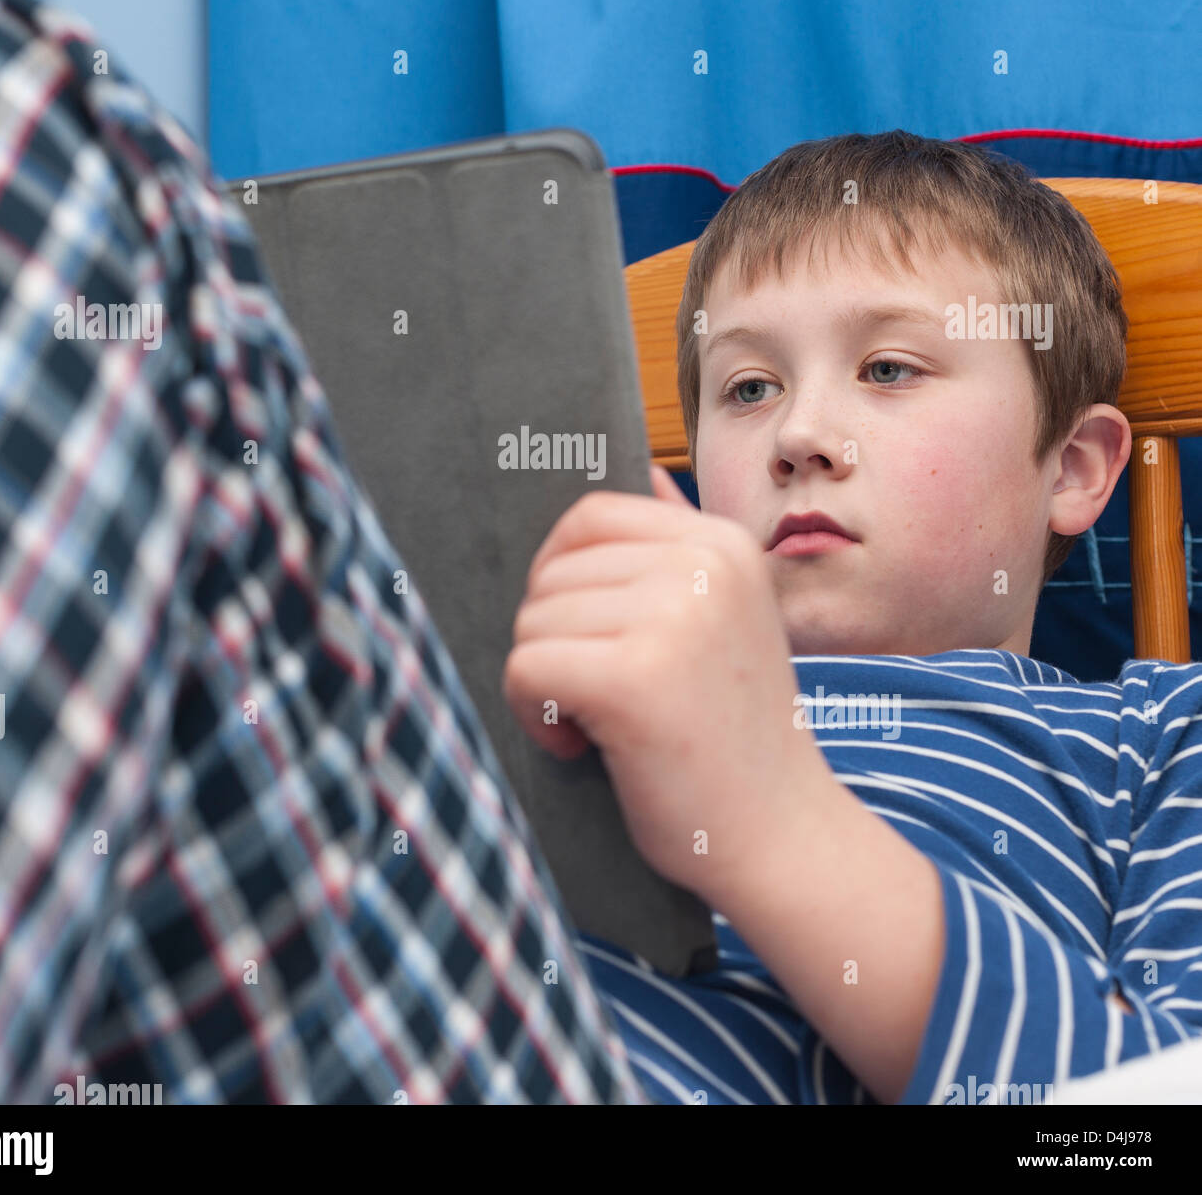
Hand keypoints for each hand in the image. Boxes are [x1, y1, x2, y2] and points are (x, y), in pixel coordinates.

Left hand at [502, 463, 829, 904]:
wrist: (782, 837)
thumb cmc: (733, 735)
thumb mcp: (725, 620)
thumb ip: (679, 549)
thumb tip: (643, 471)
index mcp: (722, 543)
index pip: (589, 516)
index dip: (563, 577)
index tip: (592, 636)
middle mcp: (703, 567)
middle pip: (552, 572)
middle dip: (555, 638)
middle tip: (605, 695)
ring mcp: (672, 618)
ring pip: (532, 620)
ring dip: (545, 680)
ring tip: (603, 722)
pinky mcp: (634, 678)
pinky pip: (525, 667)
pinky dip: (535, 715)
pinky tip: (583, 744)